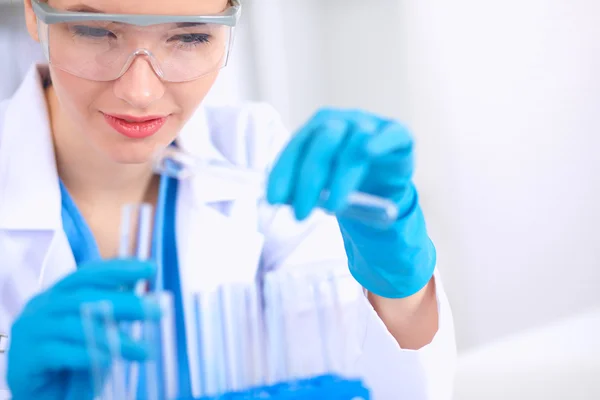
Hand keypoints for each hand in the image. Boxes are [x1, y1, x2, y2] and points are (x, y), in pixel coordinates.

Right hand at [7, 259, 160, 399]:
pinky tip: (109, 361)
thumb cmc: (68, 362)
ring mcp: (31, 330)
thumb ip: (111, 316)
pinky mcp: (26, 357)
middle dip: (125, 303)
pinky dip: (88, 355)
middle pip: (86, 296)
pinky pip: (61, 353)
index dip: (119, 269)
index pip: (89, 274)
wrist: (36, 396)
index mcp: (58, 295)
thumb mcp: (94, 334)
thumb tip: (149, 300)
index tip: (150, 269)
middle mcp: (42, 306)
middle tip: (157, 310)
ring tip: (143, 350)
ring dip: (114, 338)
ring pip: (76, 326)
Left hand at [266, 108, 435, 297]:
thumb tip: (279, 200)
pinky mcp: (398, 134)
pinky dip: (379, 142)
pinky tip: (368, 152)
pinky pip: (390, 135)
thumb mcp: (321, 184)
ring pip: (353, 146)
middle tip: (300, 213)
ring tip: (331, 208)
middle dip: (308, 181)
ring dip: (340, 179)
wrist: (384, 181)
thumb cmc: (345, 179)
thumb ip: (302, 187)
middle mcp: (342, 121)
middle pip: (322, 144)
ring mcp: (370, 125)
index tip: (274, 200)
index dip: (283, 173)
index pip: (296, 147)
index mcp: (316, 128)